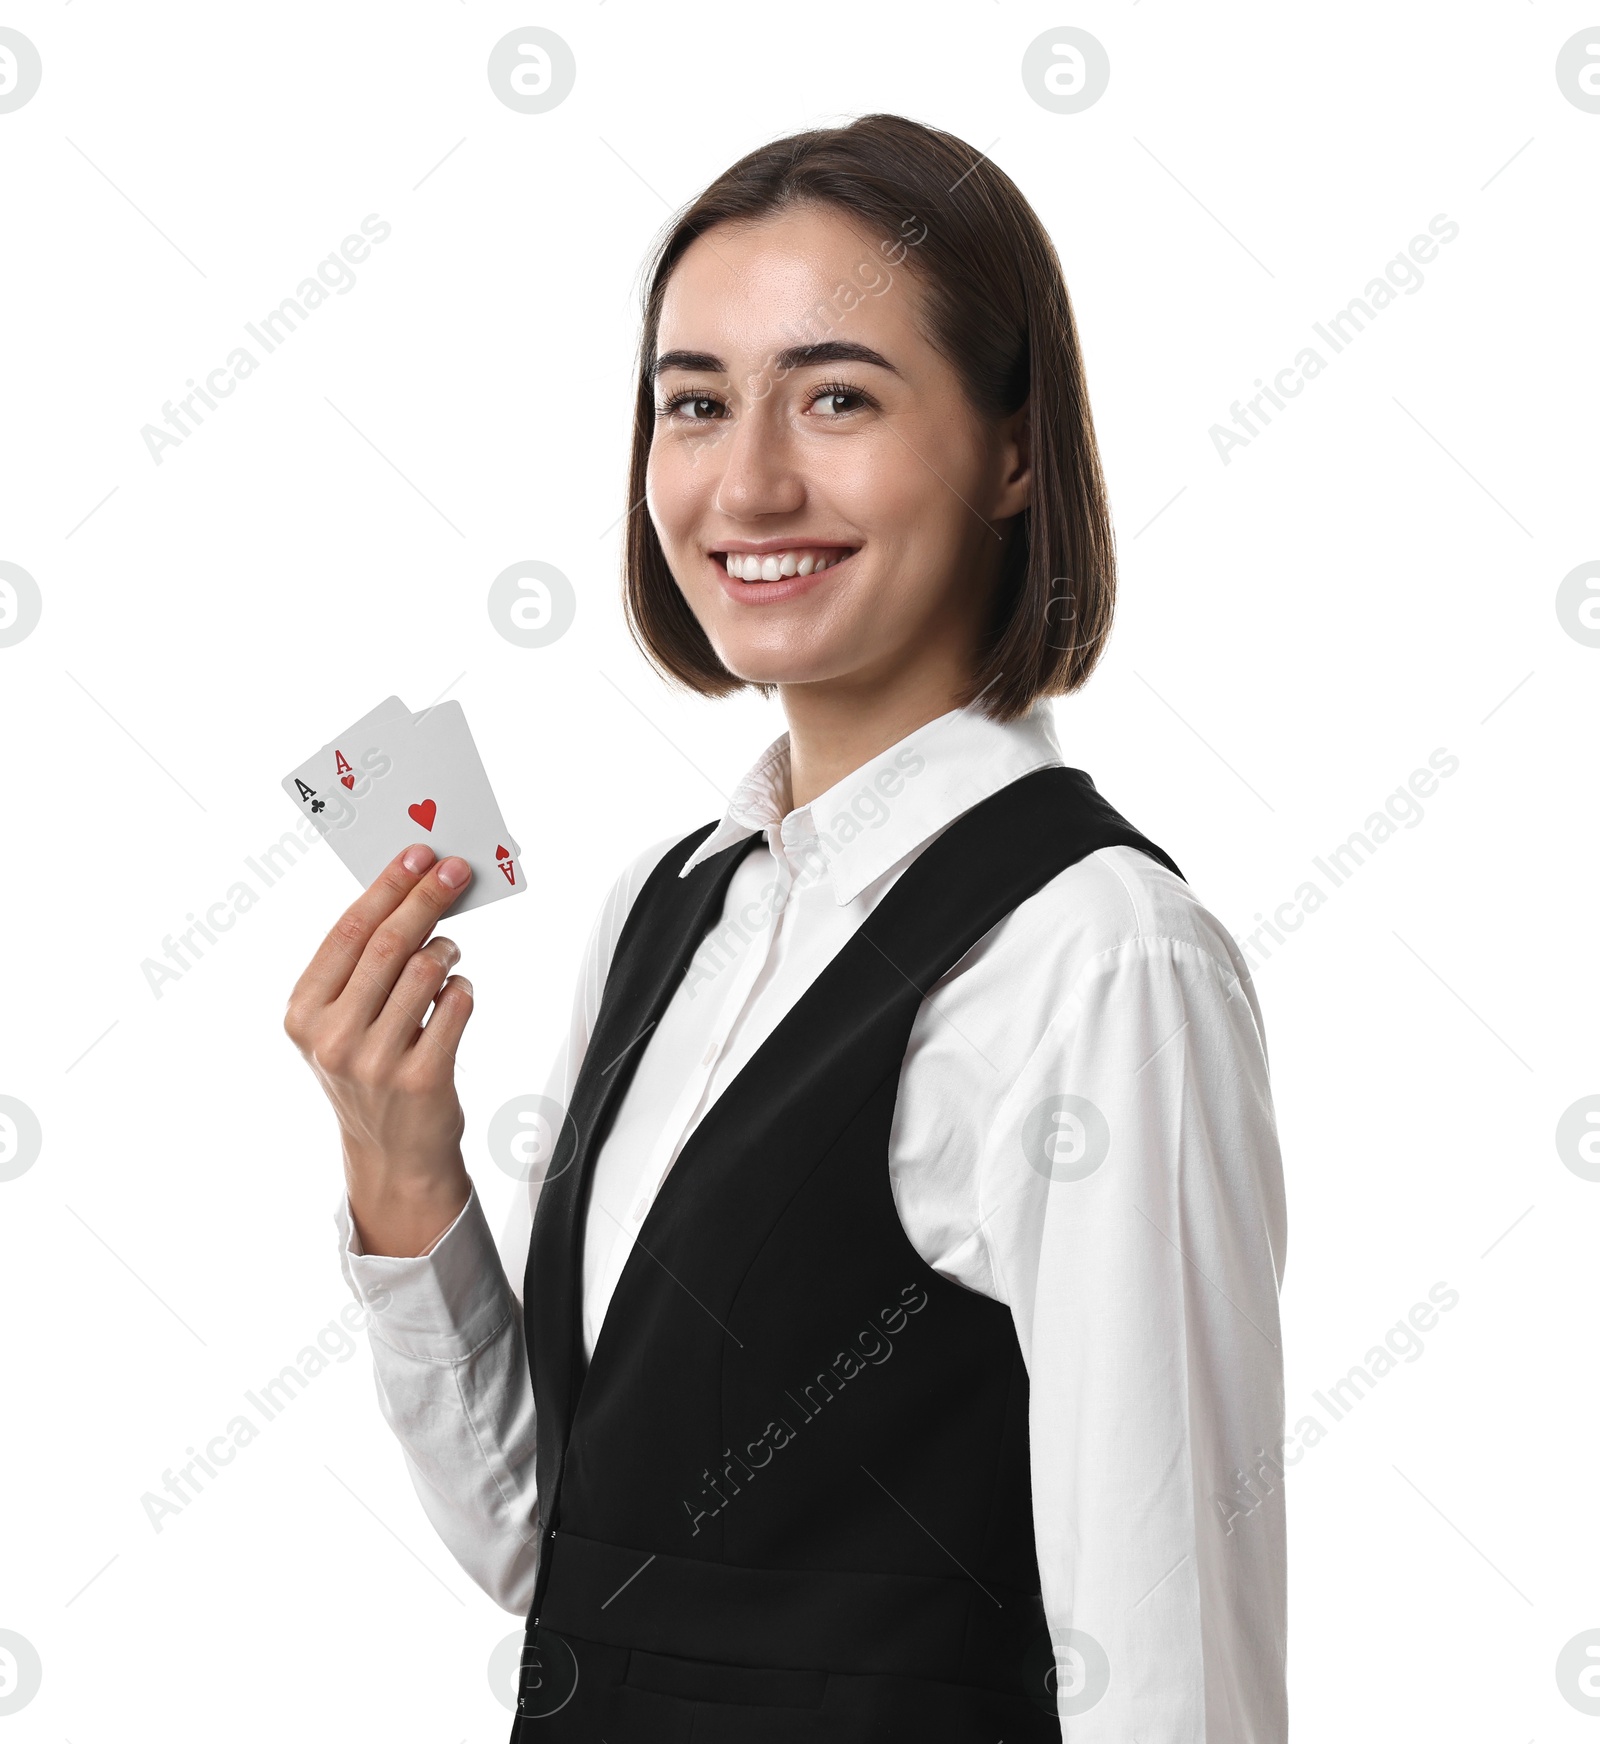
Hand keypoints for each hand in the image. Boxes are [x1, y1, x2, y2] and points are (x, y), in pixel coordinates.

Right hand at [284, 843, 476, 1255]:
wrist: (392, 1153)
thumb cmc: (368, 1069)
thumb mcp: (341, 1020)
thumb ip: (361, 965)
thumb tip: (408, 890)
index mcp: (302, 1014)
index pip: (347, 932)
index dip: (387, 887)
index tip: (417, 855)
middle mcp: (333, 1037)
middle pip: (389, 944)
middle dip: (427, 897)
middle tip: (454, 870)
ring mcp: (375, 1061)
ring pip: (427, 970)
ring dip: (448, 950)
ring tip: (448, 952)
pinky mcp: (423, 1077)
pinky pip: (456, 1005)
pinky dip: (463, 989)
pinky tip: (455, 996)